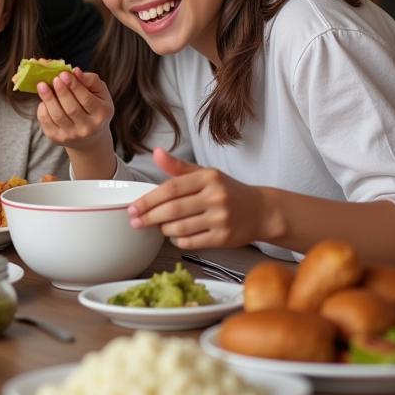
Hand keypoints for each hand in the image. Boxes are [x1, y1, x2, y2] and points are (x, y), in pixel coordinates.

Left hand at [35, 67, 113, 149]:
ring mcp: (72, 135)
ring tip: (42, 85)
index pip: (86, 100)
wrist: (89, 136)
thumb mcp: (100, 93)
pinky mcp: (57, 138)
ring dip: (48, 99)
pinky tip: (43, 100)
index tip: (64, 74)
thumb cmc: (95, 107)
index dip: (74, 86)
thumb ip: (90, 80)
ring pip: (57, 116)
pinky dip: (43, 110)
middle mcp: (88, 128)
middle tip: (54, 78)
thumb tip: (76, 71)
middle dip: (61, 92)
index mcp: (101, 114)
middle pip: (71, 109)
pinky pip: (47, 123)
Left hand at [126, 148, 264, 247]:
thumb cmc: (227, 191)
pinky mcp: (224, 238)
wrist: (261, 211)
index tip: (133, 207)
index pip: (171, 188)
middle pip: (173, 210)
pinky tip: (175, 235)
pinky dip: (178, 240)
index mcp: (207, 177)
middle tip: (135, 221)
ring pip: (181, 228)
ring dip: (164, 229)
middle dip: (150, 217)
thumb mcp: (205, 173)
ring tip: (158, 226)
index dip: (149, 200)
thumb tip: (155, 152)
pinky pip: (192, 242)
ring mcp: (221, 219)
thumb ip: (178, 167)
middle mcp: (215, 197)